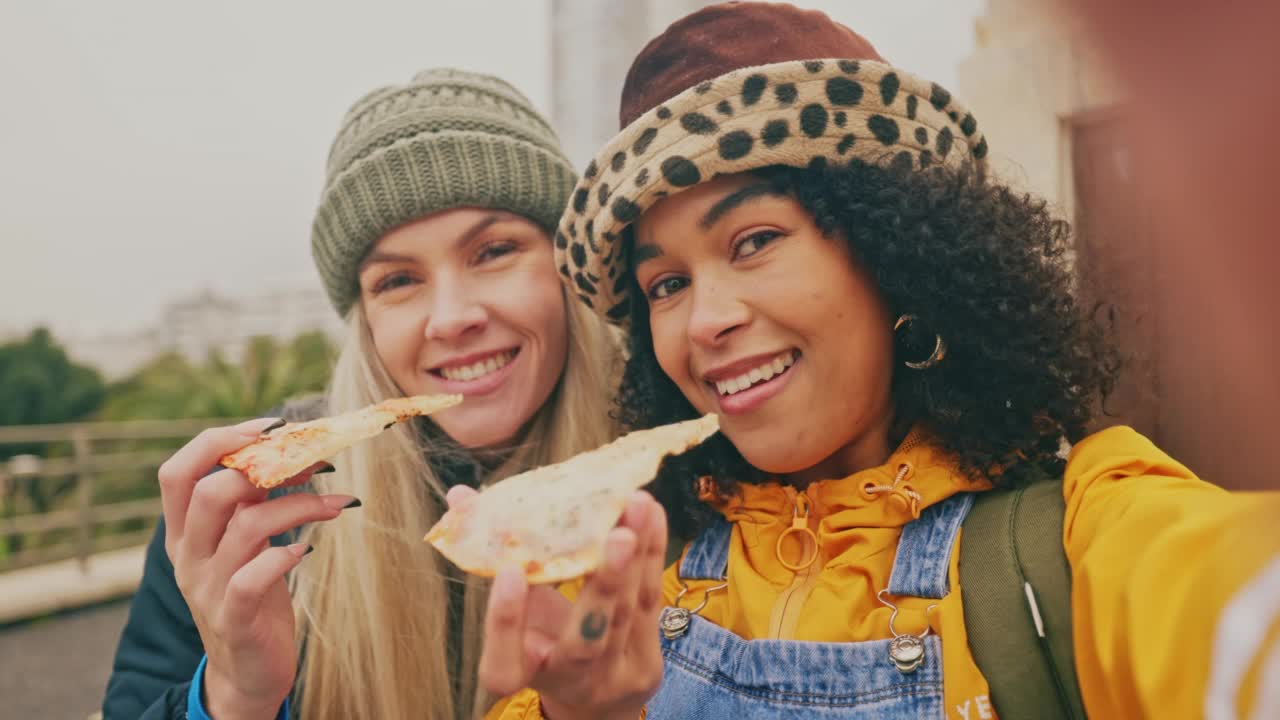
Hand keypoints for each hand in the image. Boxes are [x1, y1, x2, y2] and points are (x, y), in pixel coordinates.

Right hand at [158, 417, 357, 718]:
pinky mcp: (234, 621)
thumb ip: (250, 502)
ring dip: (297, 505)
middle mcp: (189, 557)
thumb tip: (289, 449)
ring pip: (243, 528)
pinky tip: (309, 549)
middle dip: (264, 466)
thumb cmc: (252, 594)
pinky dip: (284, 555)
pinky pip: (252, 580)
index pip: (177, 472)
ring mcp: (207, 590)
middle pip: (207, 491)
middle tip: (315, 461)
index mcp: (185, 532)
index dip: (219, 441)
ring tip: (336, 503)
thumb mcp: (244, 543)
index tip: (273, 427)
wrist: (246, 672)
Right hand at [448, 486, 666, 719]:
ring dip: (639, 556)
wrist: (592, 697)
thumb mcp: (515, 606)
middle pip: (586, 644)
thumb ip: (492, 555)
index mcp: (518, 673)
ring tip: (640, 505)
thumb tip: (461, 496)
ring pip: (628, 615)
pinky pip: (650, 603)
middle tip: (618, 535)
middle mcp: (568, 681)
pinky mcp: (646, 663)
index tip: (510, 572)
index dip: (505, 621)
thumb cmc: (540, 638)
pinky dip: (653, 555)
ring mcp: (613, 676)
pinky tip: (653, 514)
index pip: (502, 667)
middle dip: (603, 587)